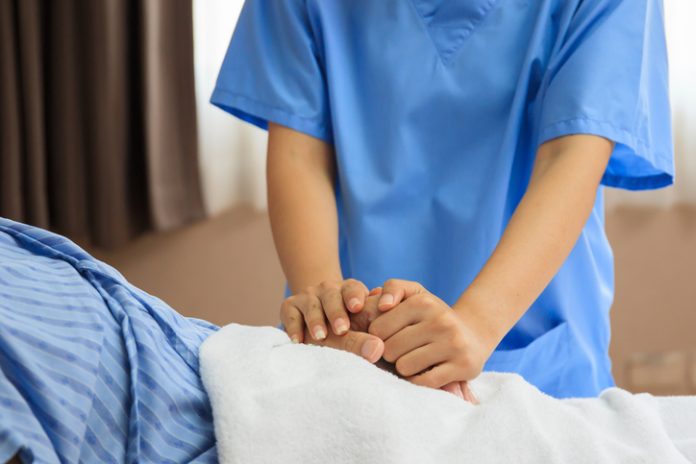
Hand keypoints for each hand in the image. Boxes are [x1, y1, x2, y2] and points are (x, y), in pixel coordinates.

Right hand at [299, 287, 384, 362]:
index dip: (355, 296)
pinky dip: (294, 328)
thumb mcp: (356, 328)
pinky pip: (291, 315)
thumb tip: (380, 341)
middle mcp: (328, 289)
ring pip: (312, 305)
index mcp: (348, 290)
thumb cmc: (343, 327)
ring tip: (320, 337)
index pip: (353, 288)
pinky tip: (297, 340)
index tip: (357, 307)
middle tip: (341, 329)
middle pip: (332, 296)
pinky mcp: (290, 306)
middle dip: (336, 312)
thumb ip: (368, 334)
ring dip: (316, 321)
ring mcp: (308, 296)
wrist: (313, 321)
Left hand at [369, 279, 494, 391]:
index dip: (379, 337)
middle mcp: (440, 320)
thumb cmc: (432, 317)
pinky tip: (426, 372)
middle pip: (390, 349)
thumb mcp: (414, 294)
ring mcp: (454, 343)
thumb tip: (382, 305)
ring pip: (405, 367)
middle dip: (392, 354)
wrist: (473, 336)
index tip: (391, 335)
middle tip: (405, 350)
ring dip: (406, 368)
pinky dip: (419, 381)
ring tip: (416, 360)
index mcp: (424, 301)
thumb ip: (393, 288)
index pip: (378, 329)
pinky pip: (424, 382)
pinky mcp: (464, 366)